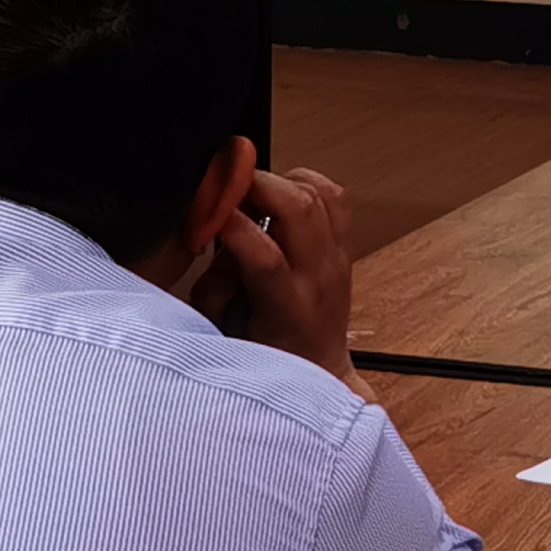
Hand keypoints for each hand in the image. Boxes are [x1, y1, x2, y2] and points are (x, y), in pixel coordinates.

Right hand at [207, 160, 356, 384]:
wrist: (320, 370)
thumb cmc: (270, 358)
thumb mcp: (226, 332)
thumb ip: (214, 286)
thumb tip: (210, 232)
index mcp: (289, 310)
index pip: (266, 256)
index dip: (232, 224)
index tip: (204, 209)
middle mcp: (320, 279)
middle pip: (300, 209)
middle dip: (256, 183)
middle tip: (226, 185)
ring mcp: (338, 260)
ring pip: (321, 194)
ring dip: (280, 180)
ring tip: (252, 191)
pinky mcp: (346, 246)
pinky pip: (335, 196)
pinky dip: (305, 182)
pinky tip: (280, 193)